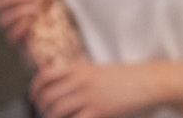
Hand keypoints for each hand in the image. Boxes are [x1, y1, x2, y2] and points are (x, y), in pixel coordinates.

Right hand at [0, 0, 63, 45]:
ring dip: (19, 12)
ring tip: (37, 9)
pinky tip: (34, 20)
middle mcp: (3, 11)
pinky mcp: (17, 39)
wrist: (55, 25)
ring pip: (2, 20)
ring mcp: (8, 27)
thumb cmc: (50, 1)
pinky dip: (21, 27)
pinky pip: (11, 35)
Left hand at [30, 61, 163, 117]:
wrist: (148, 82)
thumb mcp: (95, 70)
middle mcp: (80, 81)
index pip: (44, 76)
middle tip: (44, 113)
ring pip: (56, 111)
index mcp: (78, 68)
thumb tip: (56, 86)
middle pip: (47, 96)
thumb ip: (75, 76)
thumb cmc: (123, 78)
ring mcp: (89, 96)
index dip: (35, 89)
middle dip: (42, 108)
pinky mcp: (99, 111)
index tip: (34, 97)